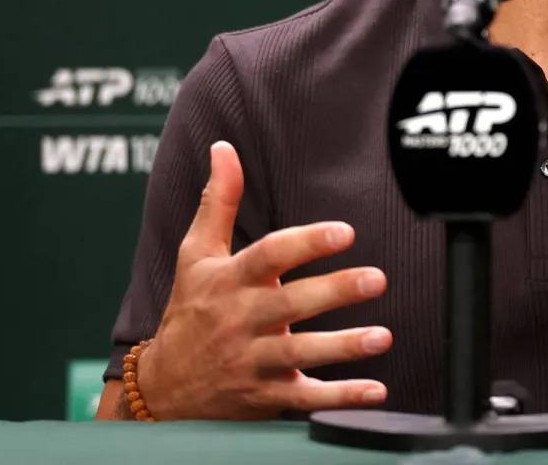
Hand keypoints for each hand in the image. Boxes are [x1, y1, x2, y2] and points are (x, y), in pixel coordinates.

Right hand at [137, 141, 392, 419]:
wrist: (165, 387)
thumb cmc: (190, 309)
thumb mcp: (195, 254)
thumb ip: (217, 201)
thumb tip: (224, 148)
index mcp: (229, 282)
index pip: (268, 257)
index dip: (305, 243)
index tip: (344, 231)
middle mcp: (241, 321)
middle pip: (290, 305)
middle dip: (334, 292)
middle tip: (377, 278)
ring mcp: (253, 362)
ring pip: (300, 355)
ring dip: (344, 347)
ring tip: (382, 336)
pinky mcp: (266, 396)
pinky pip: (306, 399)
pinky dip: (341, 398)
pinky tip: (375, 390)